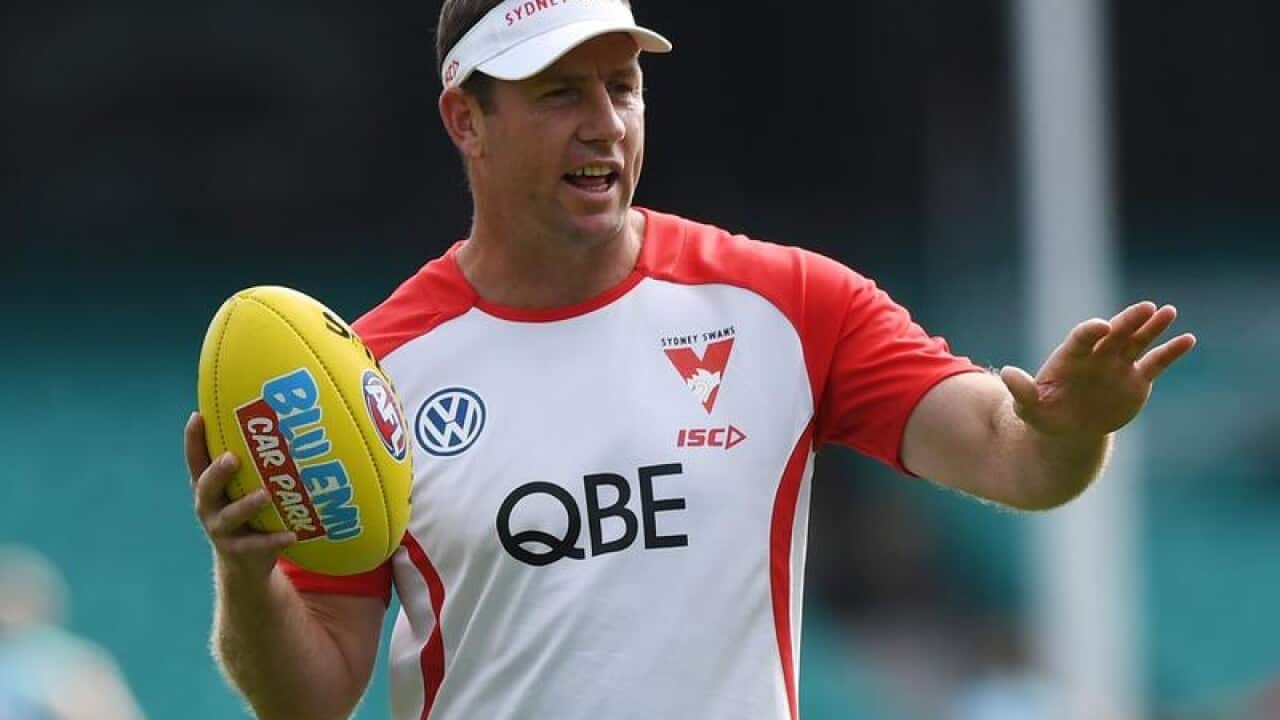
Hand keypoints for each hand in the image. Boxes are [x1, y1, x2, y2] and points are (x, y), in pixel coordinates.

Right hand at [185, 413, 294, 577]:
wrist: (243, 563)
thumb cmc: (247, 512)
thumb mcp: (243, 487)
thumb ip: (253, 462)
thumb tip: (282, 421)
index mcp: (208, 487)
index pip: (196, 460)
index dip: (193, 440)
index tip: (197, 416)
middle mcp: (208, 506)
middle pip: (206, 487)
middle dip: (218, 472)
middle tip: (232, 457)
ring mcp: (221, 530)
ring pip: (230, 517)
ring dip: (248, 505)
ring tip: (266, 494)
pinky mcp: (238, 551)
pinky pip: (256, 545)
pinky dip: (274, 539)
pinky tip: (292, 534)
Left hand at [999, 301, 1196, 437]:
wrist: (1069, 428)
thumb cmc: (1045, 414)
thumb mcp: (1029, 408)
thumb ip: (1022, 391)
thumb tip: (1007, 373)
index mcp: (1071, 356)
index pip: (1082, 338)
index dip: (1091, 331)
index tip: (1103, 326)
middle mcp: (1097, 355)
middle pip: (1115, 333)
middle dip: (1129, 321)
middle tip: (1146, 308)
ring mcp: (1119, 365)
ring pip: (1138, 341)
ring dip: (1153, 327)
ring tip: (1168, 311)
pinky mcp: (1137, 379)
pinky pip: (1156, 362)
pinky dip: (1171, 351)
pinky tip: (1188, 339)